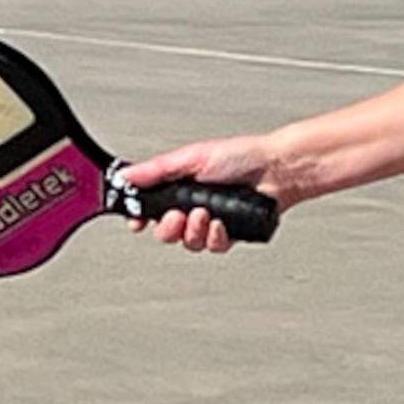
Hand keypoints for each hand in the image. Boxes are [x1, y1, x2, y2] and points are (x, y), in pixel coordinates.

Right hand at [118, 135, 283, 253]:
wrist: (277, 171)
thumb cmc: (241, 157)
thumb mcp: (191, 158)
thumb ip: (156, 170)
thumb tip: (126, 175)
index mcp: (179, 186)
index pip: (149, 207)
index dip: (140, 217)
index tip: (137, 222)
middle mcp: (193, 205)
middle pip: (165, 231)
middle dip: (168, 227)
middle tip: (178, 216)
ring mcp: (211, 221)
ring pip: (189, 242)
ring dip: (194, 231)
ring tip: (206, 214)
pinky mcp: (230, 234)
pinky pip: (213, 246)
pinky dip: (216, 237)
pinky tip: (222, 224)